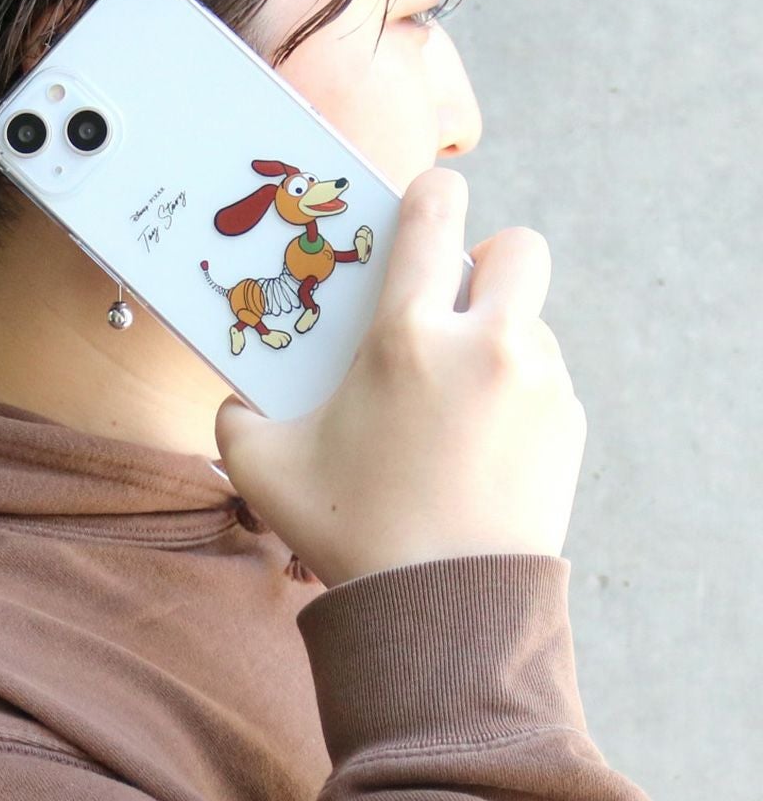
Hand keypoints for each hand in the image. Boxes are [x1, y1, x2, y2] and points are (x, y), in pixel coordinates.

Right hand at [214, 167, 586, 588]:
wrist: (442, 608)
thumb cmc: (349, 530)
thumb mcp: (265, 470)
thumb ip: (236, 420)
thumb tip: (234, 403)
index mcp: (407, 337)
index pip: (436, 213)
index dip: (432, 192)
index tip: (427, 203)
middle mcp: (485, 346)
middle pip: (518, 247)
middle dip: (487, 261)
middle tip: (451, 306)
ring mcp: (538, 385)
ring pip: (530, 321)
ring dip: (496, 337)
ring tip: (454, 397)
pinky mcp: (567, 426)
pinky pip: (545, 380)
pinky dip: (516, 393)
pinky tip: (478, 443)